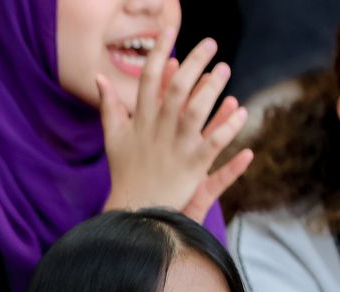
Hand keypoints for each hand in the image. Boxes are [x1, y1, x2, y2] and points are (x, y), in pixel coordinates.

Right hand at [99, 33, 253, 219]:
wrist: (134, 212)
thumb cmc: (125, 172)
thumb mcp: (114, 137)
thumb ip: (109, 106)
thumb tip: (99, 78)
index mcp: (140, 122)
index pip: (147, 80)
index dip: (158, 52)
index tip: (169, 30)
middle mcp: (157, 132)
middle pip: (176, 90)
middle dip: (194, 64)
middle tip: (209, 44)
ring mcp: (176, 148)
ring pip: (196, 112)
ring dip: (212, 90)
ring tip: (224, 70)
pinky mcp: (192, 165)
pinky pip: (214, 142)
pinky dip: (228, 127)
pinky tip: (241, 112)